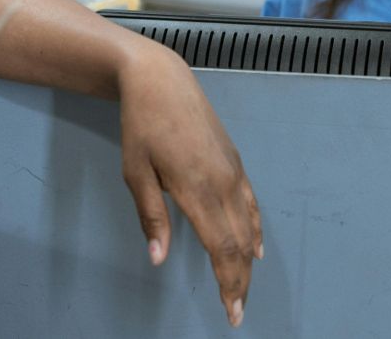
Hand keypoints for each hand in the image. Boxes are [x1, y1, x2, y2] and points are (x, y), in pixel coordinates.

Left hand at [118, 43, 262, 327]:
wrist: (161, 79)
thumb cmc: (141, 124)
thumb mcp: (135, 172)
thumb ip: (151, 217)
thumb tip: (159, 258)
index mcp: (197, 189)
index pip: (222, 249)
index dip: (229, 284)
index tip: (231, 312)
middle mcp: (222, 183)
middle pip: (240, 245)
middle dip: (241, 282)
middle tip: (237, 311)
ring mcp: (232, 170)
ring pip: (249, 226)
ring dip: (248, 262)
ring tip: (243, 288)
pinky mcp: (234, 160)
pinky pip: (251, 203)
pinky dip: (255, 229)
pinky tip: (255, 247)